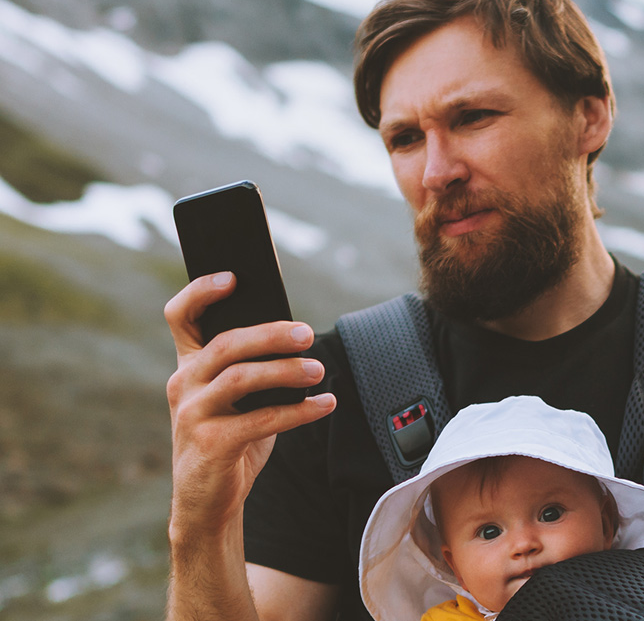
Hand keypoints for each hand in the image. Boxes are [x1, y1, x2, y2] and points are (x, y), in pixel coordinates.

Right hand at [164, 271, 336, 540]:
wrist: (208, 502)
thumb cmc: (231, 439)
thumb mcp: (237, 400)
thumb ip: (252, 368)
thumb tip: (297, 336)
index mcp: (189, 366)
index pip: (181, 317)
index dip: (201, 291)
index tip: (234, 277)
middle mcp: (183, 384)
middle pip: (225, 344)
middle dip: (269, 334)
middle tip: (307, 334)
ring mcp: (192, 415)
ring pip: (241, 378)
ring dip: (286, 371)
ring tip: (318, 370)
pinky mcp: (210, 445)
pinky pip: (261, 420)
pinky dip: (299, 411)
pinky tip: (326, 404)